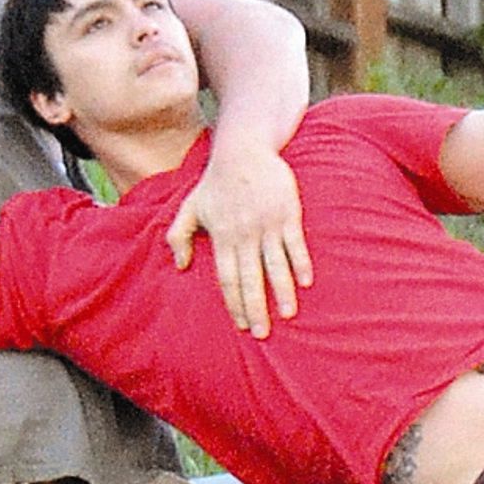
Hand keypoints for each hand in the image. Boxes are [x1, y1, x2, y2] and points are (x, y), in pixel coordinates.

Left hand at [181, 110, 308, 337]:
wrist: (243, 149)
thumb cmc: (216, 181)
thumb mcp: (190, 206)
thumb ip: (177, 235)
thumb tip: (178, 266)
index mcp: (222, 236)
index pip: (227, 278)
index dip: (234, 303)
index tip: (242, 326)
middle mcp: (244, 234)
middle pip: (250, 278)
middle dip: (256, 308)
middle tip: (263, 334)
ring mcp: (267, 224)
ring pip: (275, 264)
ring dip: (282, 291)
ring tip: (288, 314)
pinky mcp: (287, 213)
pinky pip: (294, 243)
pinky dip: (300, 263)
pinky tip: (305, 282)